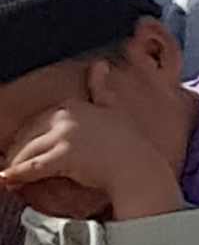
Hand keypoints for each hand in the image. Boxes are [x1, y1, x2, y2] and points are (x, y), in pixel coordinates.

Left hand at [1, 102, 179, 222]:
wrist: (140, 170)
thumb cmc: (130, 144)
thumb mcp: (114, 109)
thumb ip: (101, 88)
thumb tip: (100, 64)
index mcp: (73, 105)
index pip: (37, 121)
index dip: (27, 138)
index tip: (20, 149)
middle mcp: (66, 116)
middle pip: (27, 135)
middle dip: (15, 152)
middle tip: (7, 167)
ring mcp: (65, 135)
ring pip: (27, 150)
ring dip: (13, 164)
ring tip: (6, 178)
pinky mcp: (65, 155)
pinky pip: (33, 166)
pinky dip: (16, 174)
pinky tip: (7, 181)